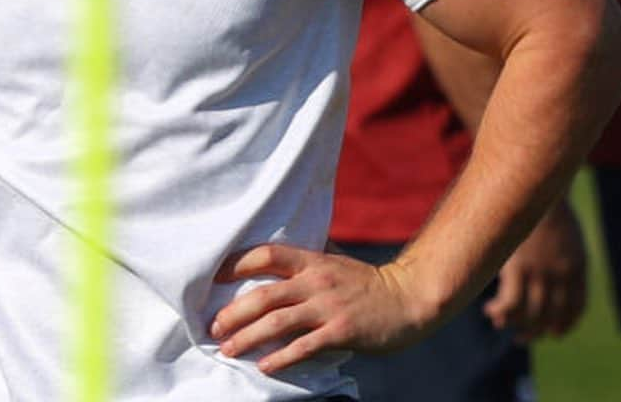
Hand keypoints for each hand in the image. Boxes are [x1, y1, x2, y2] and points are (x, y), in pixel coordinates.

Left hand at [210, 243, 427, 373]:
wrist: (409, 297)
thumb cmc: (365, 283)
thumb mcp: (332, 264)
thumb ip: (304, 266)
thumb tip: (270, 265)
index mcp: (311, 260)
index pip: (265, 255)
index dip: (236, 264)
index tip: (212, 278)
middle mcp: (315, 280)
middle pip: (264, 294)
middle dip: (234, 312)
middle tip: (213, 327)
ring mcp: (328, 306)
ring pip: (278, 321)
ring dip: (248, 337)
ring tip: (228, 349)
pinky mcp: (341, 331)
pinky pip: (304, 346)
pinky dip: (281, 357)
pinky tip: (264, 366)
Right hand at [482, 199, 585, 342]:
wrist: (530, 181)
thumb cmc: (542, 200)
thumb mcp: (561, 227)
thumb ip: (559, 249)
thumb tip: (546, 261)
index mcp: (577, 266)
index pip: (576, 308)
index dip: (564, 324)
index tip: (552, 332)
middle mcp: (561, 275)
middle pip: (551, 315)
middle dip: (537, 330)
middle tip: (523, 336)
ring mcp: (539, 273)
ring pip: (530, 313)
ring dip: (516, 324)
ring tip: (500, 323)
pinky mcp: (516, 268)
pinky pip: (510, 303)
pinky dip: (501, 311)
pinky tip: (491, 311)